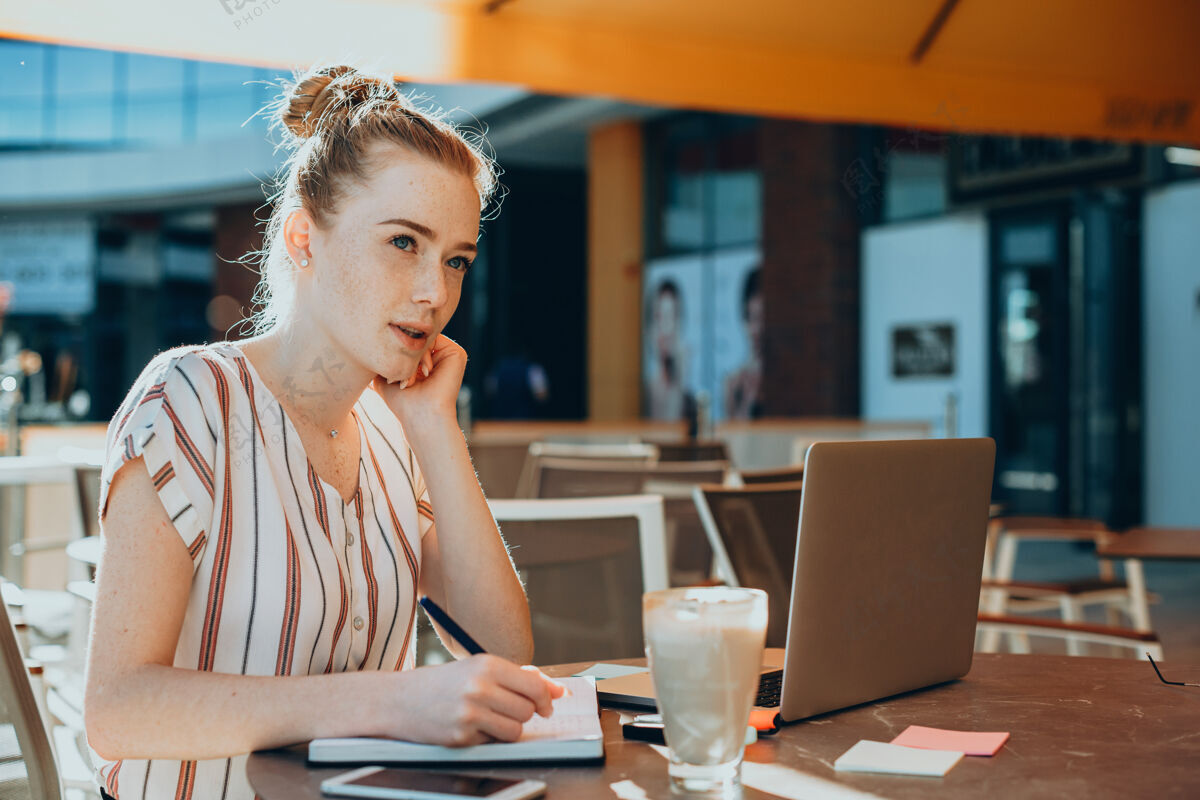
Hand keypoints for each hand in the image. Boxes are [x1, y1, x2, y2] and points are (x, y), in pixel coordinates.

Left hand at [372, 334, 465, 429]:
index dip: (395, 355)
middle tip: (399, 380)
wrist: (421, 416)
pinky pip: (433, 339)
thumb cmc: (403, 402)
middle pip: (415, 339)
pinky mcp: (457, 353)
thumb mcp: (387, 374)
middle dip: (404, 357)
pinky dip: (424, 354)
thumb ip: (383, 357)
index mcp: (426, 361)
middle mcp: (439, 356)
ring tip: (410, 381)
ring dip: (412, 358)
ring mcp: (448, 354)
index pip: (407, 343)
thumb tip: (374, 341)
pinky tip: (426, 373)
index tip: (389, 379)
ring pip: (422, 339)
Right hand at [383, 655, 565, 746]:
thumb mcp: (477, 668)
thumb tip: (558, 690)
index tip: (547, 705)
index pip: (534, 684)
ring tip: (488, 719)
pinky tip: (469, 726)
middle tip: (507, 709)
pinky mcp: (461, 737)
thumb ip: (517, 677)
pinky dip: (487, 739)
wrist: (396, 700)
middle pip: (528, 710)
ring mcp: (469, 714)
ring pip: (515, 730)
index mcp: (486, 664)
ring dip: (508, 728)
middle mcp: (479, 687)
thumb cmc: (442, 683)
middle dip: (523, 713)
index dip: (547, 697)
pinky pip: (493, 743)